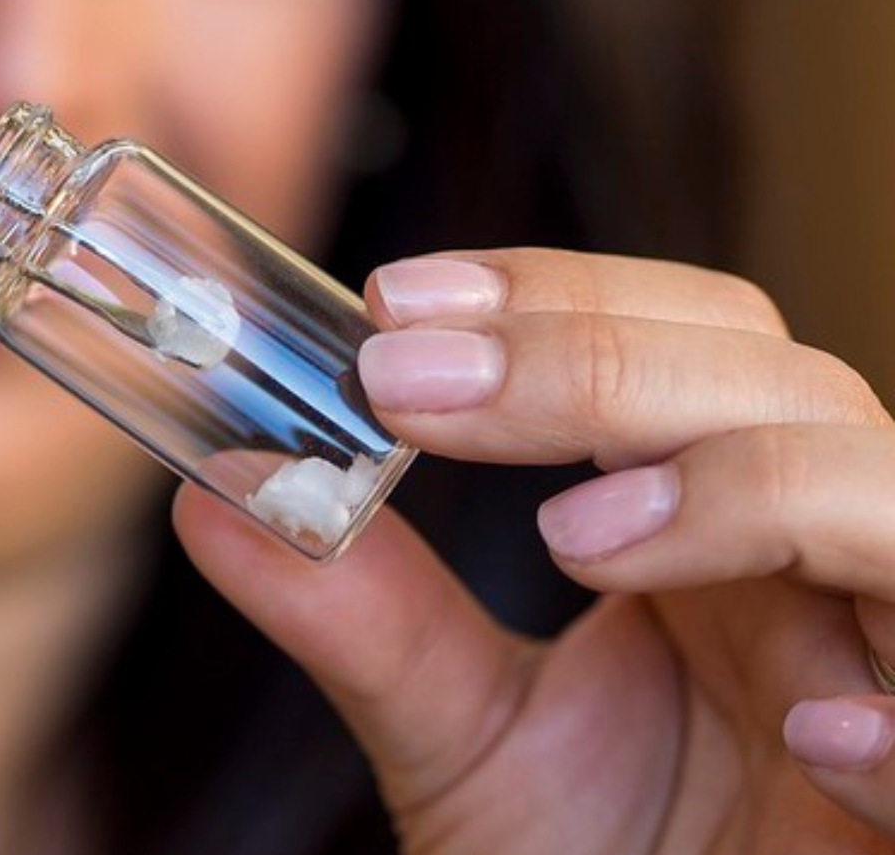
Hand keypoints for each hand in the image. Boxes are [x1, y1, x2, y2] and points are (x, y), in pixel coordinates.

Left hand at [176, 248, 894, 850]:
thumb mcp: (459, 742)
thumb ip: (362, 620)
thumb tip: (213, 497)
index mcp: (719, 537)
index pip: (690, 343)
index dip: (559, 299)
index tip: (391, 303)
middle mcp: (821, 585)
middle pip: (788, 385)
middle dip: (597, 361)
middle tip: (407, 381)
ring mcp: (890, 682)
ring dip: (751, 490)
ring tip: (573, 539)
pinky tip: (812, 736)